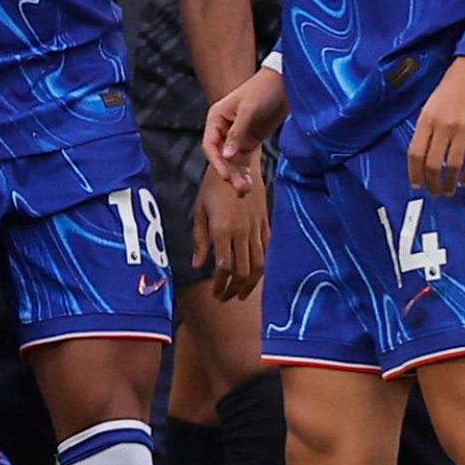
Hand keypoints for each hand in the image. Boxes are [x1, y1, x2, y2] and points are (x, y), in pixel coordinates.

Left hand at [192, 162, 265, 299]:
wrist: (239, 165)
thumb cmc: (213, 188)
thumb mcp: (199, 212)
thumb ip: (199, 241)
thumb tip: (198, 266)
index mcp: (223, 230)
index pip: (225, 267)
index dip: (221, 285)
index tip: (216, 294)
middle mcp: (242, 233)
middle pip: (243, 271)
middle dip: (234, 289)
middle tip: (226, 298)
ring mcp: (257, 230)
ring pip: (259, 265)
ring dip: (250, 284)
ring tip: (241, 294)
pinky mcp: (266, 225)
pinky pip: (267, 251)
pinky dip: (262, 266)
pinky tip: (254, 273)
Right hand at [202, 66, 286, 193]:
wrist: (286, 84)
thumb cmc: (263, 90)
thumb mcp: (249, 111)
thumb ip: (237, 133)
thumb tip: (226, 156)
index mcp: (216, 118)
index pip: (210, 144)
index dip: (217, 161)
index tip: (226, 176)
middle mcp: (224, 128)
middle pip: (221, 156)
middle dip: (229, 172)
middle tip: (239, 187)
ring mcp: (237, 135)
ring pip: (232, 160)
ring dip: (237, 175)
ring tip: (245, 190)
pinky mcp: (250, 139)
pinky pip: (244, 159)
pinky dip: (245, 171)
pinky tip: (249, 182)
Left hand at [407, 57, 464, 196]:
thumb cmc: (453, 83)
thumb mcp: (432, 102)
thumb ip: (428, 126)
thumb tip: (425, 152)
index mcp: (427, 118)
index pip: (415, 153)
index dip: (414, 173)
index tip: (416, 184)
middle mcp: (444, 125)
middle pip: (433, 163)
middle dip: (432, 183)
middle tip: (434, 192)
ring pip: (454, 165)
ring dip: (451, 182)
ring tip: (450, 190)